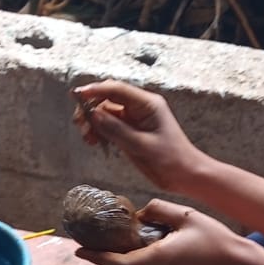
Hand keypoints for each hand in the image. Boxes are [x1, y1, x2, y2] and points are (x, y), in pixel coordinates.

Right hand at [71, 79, 202, 193]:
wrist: (185, 175)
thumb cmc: (171, 160)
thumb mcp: (141, 146)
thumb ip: (116, 130)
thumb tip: (94, 115)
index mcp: (147, 104)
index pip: (116, 89)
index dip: (95, 90)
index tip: (78, 96)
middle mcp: (140, 107)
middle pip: (108, 99)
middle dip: (91, 109)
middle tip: (80, 125)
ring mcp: (135, 119)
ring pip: (106, 113)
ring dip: (94, 123)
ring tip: (88, 139)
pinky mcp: (132, 131)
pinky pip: (110, 125)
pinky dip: (100, 132)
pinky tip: (95, 142)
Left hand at [76, 199, 263, 264]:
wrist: (232, 263)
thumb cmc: (212, 239)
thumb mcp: (185, 215)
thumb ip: (158, 210)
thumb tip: (140, 214)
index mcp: (154, 259)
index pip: (115, 263)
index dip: (95, 256)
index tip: (79, 249)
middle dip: (98, 259)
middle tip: (88, 241)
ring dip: (111, 261)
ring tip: (104, 240)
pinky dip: (124, 261)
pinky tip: (128, 243)